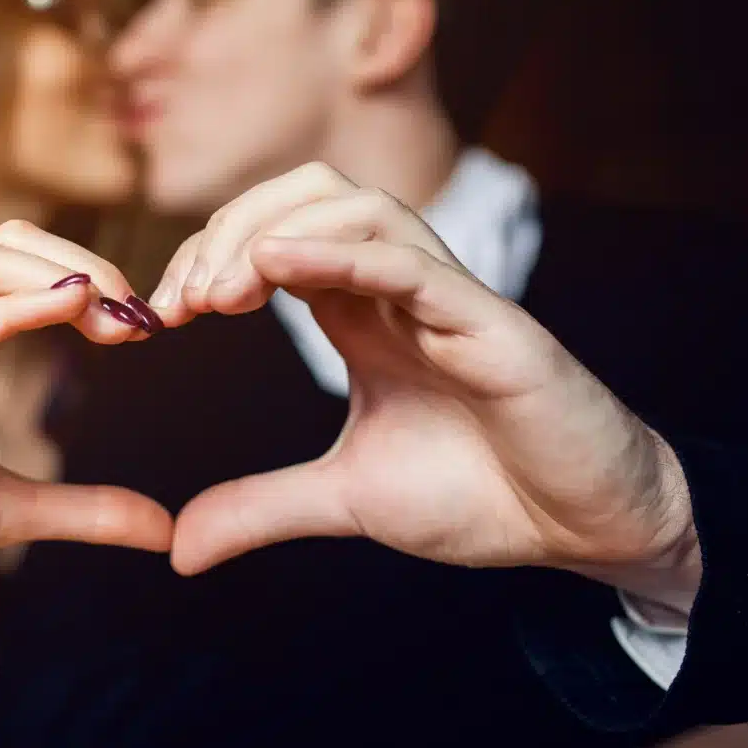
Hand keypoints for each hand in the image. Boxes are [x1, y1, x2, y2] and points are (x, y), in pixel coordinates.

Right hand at [0, 220, 170, 623]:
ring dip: (61, 274)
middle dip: (86, 261)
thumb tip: (164, 528)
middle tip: (141, 315)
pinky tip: (70, 308)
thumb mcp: (3, 515)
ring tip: (117, 312)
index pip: (26, 269)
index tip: (146, 327)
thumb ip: (81, 511)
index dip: (94, 282)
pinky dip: (14, 308)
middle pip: (8, 243)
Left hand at [156, 164, 699, 610]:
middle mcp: (400, 287)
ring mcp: (447, 296)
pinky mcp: (491, 323)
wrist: (582, 529)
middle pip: (308, 197)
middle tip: (181, 299)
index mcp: (363, 311)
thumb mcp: (346, 499)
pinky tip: (278, 266)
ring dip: (274, 232)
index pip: (275, 238)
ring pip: (359, 207)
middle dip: (230, 228)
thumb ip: (261, 509)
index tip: (164, 313)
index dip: (211, 256)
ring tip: (219, 291)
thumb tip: (178, 550)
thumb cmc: (480, 494)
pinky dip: (342, 254)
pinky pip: (413, 263)